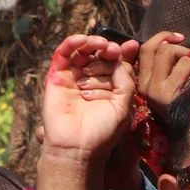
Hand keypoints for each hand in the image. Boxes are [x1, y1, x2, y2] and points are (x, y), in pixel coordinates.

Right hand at [39, 34, 138, 162]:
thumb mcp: (123, 105)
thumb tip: (124, 57)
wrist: (77, 148)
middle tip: (115, 51)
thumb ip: (126, 80)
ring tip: (102, 45)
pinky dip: (73, 42)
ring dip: (93, 42)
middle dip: (109, 49)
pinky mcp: (57, 76)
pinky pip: (63, 54)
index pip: (116, 64)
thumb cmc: (101, 132)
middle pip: (100, 55)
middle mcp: (91, 81)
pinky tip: (84, 41)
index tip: (132, 46)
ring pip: (82, 51)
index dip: (124, 53)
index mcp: (108, 88)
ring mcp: (73, 78)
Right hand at [136, 31, 189, 108]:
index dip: (162, 37)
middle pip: (158, 48)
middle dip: (180, 48)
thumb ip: (166, 65)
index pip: (144, 50)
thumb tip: (168, 42)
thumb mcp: (172, 83)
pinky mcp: (168, 94)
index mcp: (143, 84)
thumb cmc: (189, 103)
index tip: (179, 38)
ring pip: (169, 53)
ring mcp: (155, 91)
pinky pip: (184, 64)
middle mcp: (145, 88)